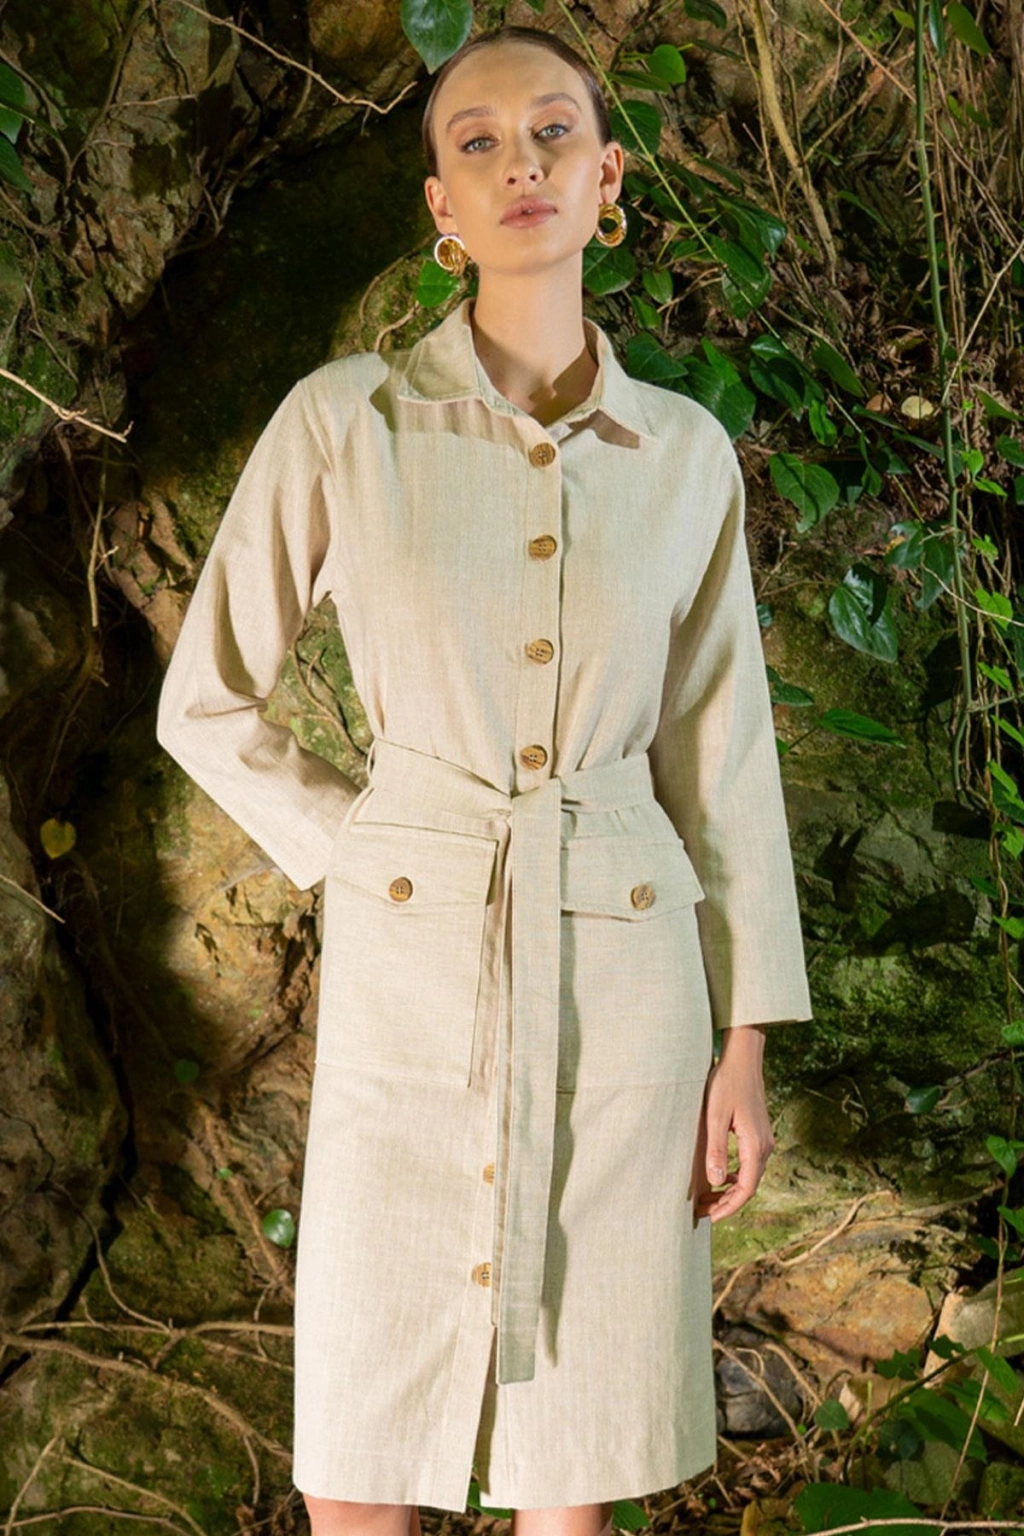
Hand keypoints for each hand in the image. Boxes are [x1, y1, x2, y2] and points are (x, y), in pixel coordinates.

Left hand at [694, 1024, 774, 1221]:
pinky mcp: (759, 1134)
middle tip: (705, 1213)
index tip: (711, 1218)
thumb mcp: (715, 1116)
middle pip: (749, 1186)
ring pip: (750, 1176)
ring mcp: (764, 1140)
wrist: (743, 1058)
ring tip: (709, 1199)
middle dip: (728, 1203)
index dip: (729, 1207)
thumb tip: (714, 1181)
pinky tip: (721, 1176)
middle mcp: (764, 1147)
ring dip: (731, 1191)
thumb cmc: (727, 1083)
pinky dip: (735, 1176)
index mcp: (755, 1146)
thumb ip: (716, 1149)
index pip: (745, 1189)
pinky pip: (749, 1164)